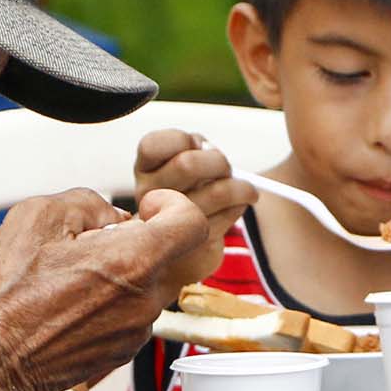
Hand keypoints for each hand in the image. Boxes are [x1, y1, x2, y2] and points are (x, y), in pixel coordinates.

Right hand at [0, 187, 207, 390]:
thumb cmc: (4, 296)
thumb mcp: (37, 216)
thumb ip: (88, 202)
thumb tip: (110, 214)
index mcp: (132, 262)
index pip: (190, 223)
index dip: (171, 204)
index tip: (146, 206)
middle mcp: (143, 302)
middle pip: (167, 255)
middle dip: (136, 238)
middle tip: (91, 240)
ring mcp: (134, 331)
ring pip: (146, 284)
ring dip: (120, 271)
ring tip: (69, 274)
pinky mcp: (120, 352)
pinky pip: (129, 312)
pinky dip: (109, 300)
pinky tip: (67, 300)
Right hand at [133, 130, 257, 287]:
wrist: (185, 250)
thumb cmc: (189, 194)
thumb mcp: (185, 167)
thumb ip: (195, 151)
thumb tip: (210, 151)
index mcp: (144, 169)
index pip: (152, 145)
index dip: (182, 140)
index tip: (196, 146)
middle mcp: (148, 195)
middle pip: (188, 164)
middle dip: (219, 162)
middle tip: (227, 168)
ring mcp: (167, 222)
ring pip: (218, 192)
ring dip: (241, 187)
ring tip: (246, 189)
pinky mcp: (193, 243)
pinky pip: (229, 213)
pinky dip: (241, 205)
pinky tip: (237, 205)